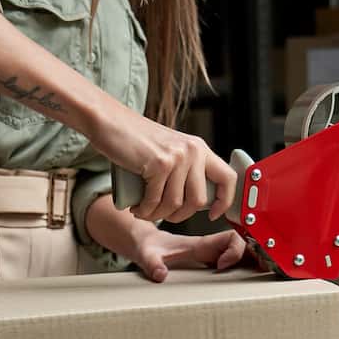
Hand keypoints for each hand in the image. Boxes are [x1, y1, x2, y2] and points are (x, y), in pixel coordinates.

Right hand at [87, 104, 236, 224]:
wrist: (110, 122)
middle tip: (163, 215)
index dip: (224, 201)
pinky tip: (137, 208)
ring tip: (144, 211)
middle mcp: (193, 151)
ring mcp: (177, 156)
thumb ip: (185, 169)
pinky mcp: (159, 164)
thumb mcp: (170, 151)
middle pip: (198, 200)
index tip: (212, 214)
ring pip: (175, 203)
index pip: (228, 178)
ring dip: (157, 215)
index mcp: (200, 148)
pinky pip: (156, 200)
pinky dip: (145, 210)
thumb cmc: (135, 140)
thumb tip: (197, 202)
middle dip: (180, 216)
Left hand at [129, 226, 246, 282]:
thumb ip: (152, 264)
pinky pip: (234, 260)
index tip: (221, 266)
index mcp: (201, 243)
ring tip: (257, 274)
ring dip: (252, 260)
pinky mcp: (209, 260)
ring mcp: (211, 253)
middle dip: (253, 255)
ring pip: (242, 251)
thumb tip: (160, 275)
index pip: (230, 238)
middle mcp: (210, 246)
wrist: (143, 242)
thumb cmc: (148, 246)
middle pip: (243, 244)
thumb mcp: (146, 255)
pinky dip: (244, 265)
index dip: (233, 251)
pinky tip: (245, 277)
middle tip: (254, 271)